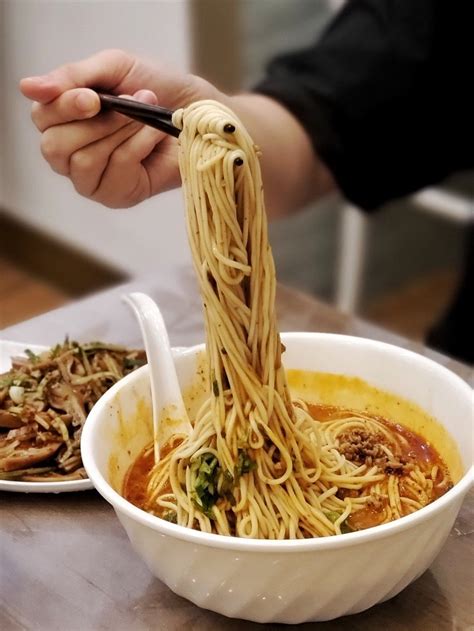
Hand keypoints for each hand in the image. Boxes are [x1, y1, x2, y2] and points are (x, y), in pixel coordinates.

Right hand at [20, 49, 220, 207]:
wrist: (200, 113)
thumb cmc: (159, 88)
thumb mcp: (114, 69)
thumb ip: (72, 76)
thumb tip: (27, 88)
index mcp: (65, 119)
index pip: (42, 118)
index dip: (64, 108)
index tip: (94, 97)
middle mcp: (71, 153)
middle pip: (55, 147)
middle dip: (96, 124)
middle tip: (129, 104)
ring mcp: (93, 179)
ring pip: (84, 161)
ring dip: (120, 133)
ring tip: (146, 119)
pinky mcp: (117, 195)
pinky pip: (116, 172)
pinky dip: (137, 148)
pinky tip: (154, 138)